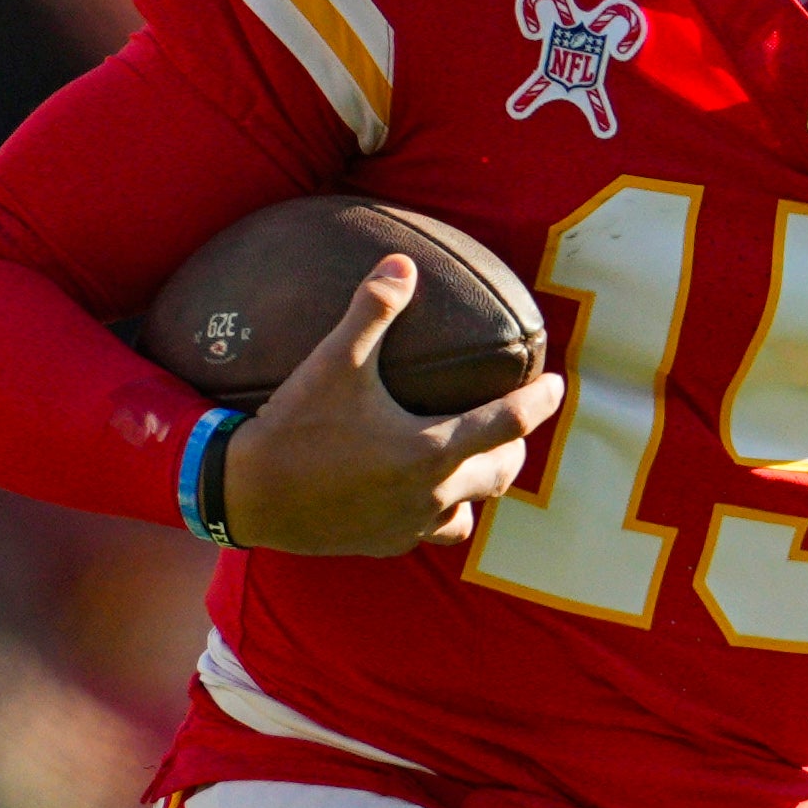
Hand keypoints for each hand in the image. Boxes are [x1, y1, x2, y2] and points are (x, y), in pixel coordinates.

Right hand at [221, 256, 566, 556]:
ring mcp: (407, 525)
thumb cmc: (296, 426)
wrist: (250, 496)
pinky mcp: (382, 544)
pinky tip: (417, 496)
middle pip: (499, 472)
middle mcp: (430, 493)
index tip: (557, 385)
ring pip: (467, 512)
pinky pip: (427, 532)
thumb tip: (402, 264)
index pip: (508, 423)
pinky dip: (435, 513)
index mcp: (431, 449)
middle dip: (514, 447)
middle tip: (514, 425)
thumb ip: (373, 310)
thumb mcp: (334, 360)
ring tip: (469, 465)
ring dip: (477, 486)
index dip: (539, 402)